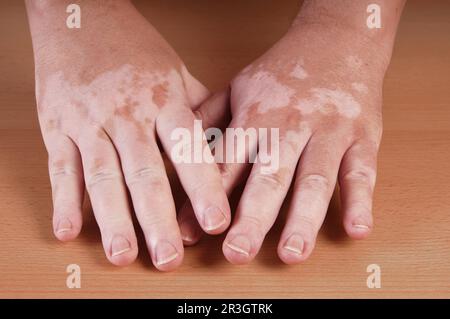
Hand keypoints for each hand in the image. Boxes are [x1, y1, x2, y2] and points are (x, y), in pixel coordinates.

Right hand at [27, 1, 229, 269]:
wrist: (79, 16)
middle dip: (157, 219)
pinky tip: (68, 231)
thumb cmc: (134, 49)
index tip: (216, 222)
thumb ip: (200, 111)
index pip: (187, 149)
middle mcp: (128, 114)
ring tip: (123, 255)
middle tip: (169, 258)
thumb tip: (226, 146)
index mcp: (164, 100)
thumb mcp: (176, 72)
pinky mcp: (57, 126)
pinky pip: (60, 167)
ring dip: (112, 220)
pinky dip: (63, 201)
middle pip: (144, 172)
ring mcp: (89, 121)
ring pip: (101, 176)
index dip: (203, 187)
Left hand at [179, 17, 390, 263]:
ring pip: (314, 179)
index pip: (226, 163)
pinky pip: (362, 172)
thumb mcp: (237, 88)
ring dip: (303, 219)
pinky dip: (360, 202)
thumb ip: (209, 122)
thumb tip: (175, 157)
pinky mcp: (362, 138)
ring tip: (292, 253)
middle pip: (269, 177)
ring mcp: (329, 133)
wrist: (337, 42)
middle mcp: (290, 127)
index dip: (207, 198)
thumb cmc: (283, 72)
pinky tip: (357, 229)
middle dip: (253, 218)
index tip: (190, 233)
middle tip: (237, 253)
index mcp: (255, 117)